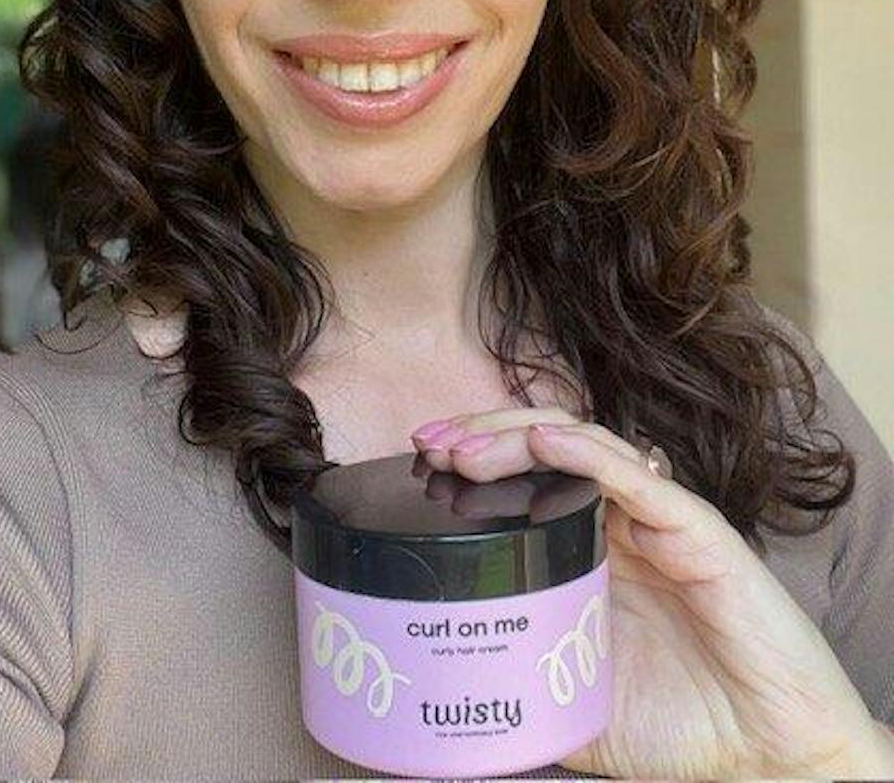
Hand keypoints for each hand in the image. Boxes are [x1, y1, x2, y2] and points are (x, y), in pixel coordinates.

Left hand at [410, 407, 874, 780]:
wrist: (766, 758)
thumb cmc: (679, 726)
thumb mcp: (570, 701)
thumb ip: (521, 678)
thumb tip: (444, 685)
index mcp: (590, 548)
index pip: (524, 476)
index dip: (472, 458)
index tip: (418, 461)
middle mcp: (620, 521)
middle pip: (544, 445)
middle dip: (481, 433)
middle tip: (427, 441)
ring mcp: (658, 520)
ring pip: (583, 445)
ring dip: (518, 437)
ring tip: (464, 448)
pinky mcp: (698, 533)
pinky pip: (639, 480)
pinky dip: (588, 454)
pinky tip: (546, 444)